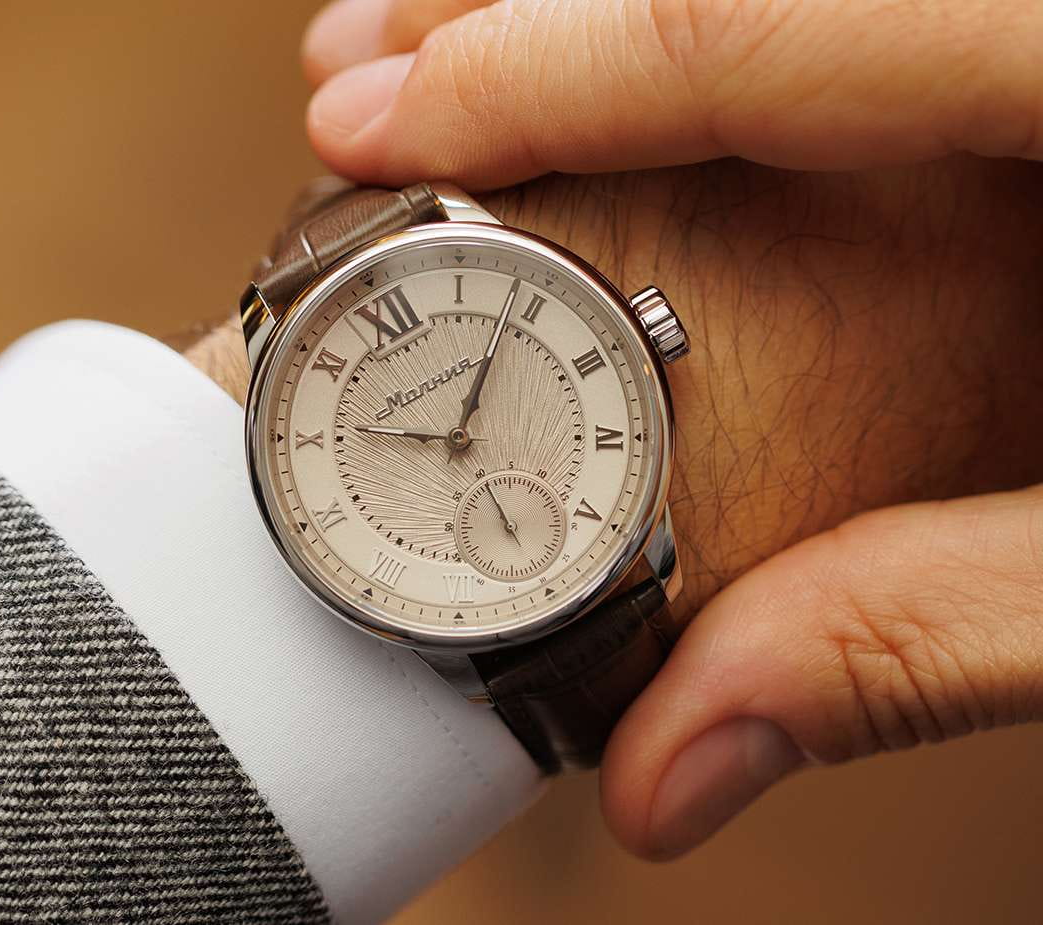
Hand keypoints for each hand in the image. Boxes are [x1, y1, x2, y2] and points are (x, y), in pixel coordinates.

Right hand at [299, 0, 1042, 860]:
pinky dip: (737, 52)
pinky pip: (863, 26)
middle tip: (369, 73)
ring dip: (621, 24)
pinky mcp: (1037, 53)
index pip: (748, 28)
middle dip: (533, 24)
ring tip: (470, 58)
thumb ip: (926, 632)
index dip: (532, 69)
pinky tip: (671, 101)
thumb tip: (681, 765)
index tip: (362, 116)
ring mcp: (1033, 27)